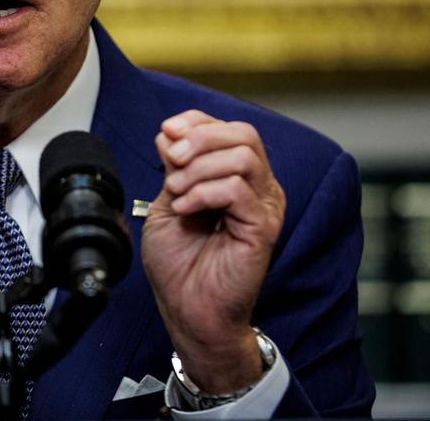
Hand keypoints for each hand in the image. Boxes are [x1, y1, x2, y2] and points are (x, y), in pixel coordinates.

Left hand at [141, 110, 284, 392]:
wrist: (186, 307)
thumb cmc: (179, 262)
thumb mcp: (168, 201)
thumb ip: (173, 167)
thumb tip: (170, 133)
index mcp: (235, 176)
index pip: (227, 128)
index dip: (195, 122)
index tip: (166, 133)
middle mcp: (257, 187)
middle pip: (243, 134)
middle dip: (200, 138)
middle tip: (172, 160)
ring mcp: (264, 206)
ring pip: (244, 156)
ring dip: (200, 168)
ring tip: (177, 192)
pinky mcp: (263, 228)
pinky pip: (239, 189)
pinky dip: (204, 192)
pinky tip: (185, 209)